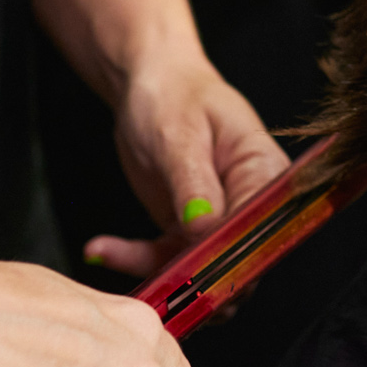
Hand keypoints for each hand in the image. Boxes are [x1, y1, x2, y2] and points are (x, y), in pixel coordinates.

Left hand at [85, 56, 288, 275]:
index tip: (196, 268)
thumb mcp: (180, 136)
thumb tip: (206, 230)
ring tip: (108, 251)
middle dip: (197, 279)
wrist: (152, 87)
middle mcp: (250, 204)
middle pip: (241, 261)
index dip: (236, 257)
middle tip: (151, 278)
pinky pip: (168, 260)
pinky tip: (101, 247)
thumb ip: (194, 185)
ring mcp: (220, 222)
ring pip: (201, 272)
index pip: (264, 228)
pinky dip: (134, 260)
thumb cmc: (174, 96)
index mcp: (265, 173)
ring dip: (156, 273)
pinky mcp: (189, 231)